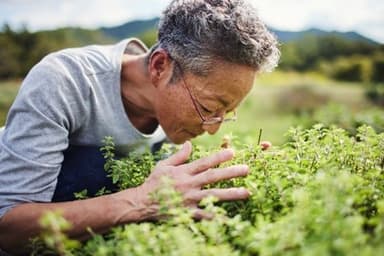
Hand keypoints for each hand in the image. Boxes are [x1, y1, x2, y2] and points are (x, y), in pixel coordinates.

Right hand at [135, 141, 249, 219]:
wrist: (142, 203)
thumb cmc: (154, 183)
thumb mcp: (163, 165)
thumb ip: (179, 156)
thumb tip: (190, 143)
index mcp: (183, 172)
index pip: (204, 163)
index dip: (218, 157)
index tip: (232, 152)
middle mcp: (188, 184)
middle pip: (212, 177)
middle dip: (230, 173)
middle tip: (246, 170)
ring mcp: (189, 199)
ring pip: (212, 196)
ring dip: (230, 194)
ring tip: (246, 193)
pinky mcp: (187, 212)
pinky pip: (204, 215)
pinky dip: (216, 217)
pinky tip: (230, 218)